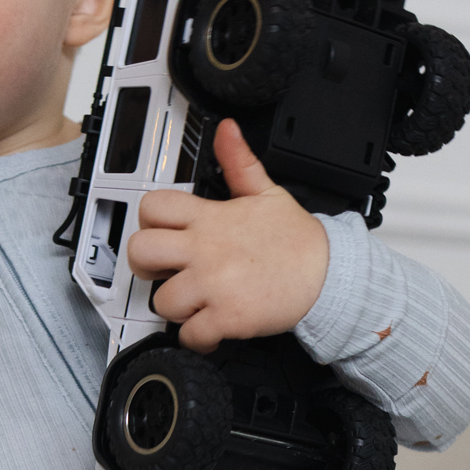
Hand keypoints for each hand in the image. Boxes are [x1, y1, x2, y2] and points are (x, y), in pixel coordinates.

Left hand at [126, 119, 330, 353]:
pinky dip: (198, 338)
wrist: (328, 275)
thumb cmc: (296, 241)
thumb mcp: (266, 192)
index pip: (153, 207)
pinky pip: (191, 336)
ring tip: (197, 302)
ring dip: (177, 308)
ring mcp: (214, 285)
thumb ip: (239, 162)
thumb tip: (227, 131)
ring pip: (163, 302)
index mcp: (211, 220)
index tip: (162, 233)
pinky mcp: (228, 317)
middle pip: (141, 253)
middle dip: (146, 266)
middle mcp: (206, 251)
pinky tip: (211, 328)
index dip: (150, 222)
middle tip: (164, 271)